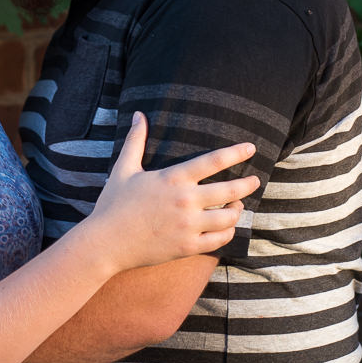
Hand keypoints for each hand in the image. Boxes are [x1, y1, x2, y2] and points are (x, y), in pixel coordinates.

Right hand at [85, 115, 258, 272]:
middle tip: (255, 180)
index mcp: (173, 179)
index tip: (251, 148)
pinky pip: (219, 240)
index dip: (236, 153)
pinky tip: (227, 227)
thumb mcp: (123, 169)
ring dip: (237, 210)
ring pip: (228, 217)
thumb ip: (134, 141)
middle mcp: (185, 201)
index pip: (213, 161)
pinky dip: (228, 233)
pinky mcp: (187, 247)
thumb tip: (138, 115)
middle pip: (230, 190)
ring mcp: (188, 226)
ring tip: (238, 205)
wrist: (106, 243)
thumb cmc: (113, 204)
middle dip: (247, 184)